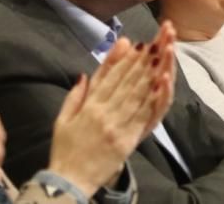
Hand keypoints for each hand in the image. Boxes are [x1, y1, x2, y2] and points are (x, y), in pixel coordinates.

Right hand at [49, 26, 174, 195]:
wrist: (68, 181)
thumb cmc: (65, 149)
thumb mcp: (62, 119)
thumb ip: (76, 95)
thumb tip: (85, 73)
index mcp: (89, 107)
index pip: (110, 77)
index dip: (124, 59)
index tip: (137, 44)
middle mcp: (103, 113)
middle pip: (126, 82)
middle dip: (141, 61)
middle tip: (155, 43)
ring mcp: (116, 127)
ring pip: (136, 95)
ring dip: (150, 74)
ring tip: (161, 57)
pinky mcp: (127, 141)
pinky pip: (142, 117)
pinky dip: (152, 100)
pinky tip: (161, 86)